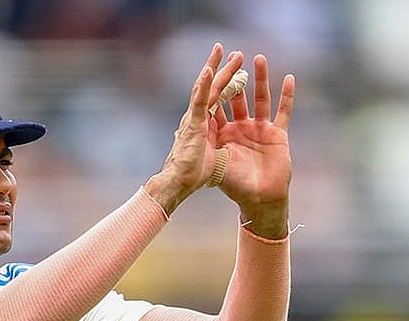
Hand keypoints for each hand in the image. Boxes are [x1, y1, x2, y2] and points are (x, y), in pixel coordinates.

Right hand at [145, 43, 245, 214]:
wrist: (178, 184)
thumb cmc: (193, 174)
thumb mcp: (211, 155)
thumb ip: (216, 146)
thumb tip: (220, 147)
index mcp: (203, 123)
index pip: (213, 97)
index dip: (221, 81)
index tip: (230, 68)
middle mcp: (198, 117)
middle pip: (210, 86)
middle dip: (220, 67)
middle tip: (229, 50)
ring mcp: (194, 118)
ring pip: (207, 87)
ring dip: (216, 68)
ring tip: (223, 50)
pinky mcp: (194, 124)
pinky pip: (200, 100)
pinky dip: (205, 84)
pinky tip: (210, 69)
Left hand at [214, 54, 295, 238]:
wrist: (259, 200)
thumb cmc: (236, 186)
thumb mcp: (217, 163)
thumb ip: (208, 145)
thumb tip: (192, 130)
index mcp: (223, 134)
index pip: (217, 105)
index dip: (214, 89)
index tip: (211, 68)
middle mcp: (240, 128)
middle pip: (238, 97)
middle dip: (235, 77)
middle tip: (234, 56)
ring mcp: (259, 129)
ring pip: (260, 98)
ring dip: (260, 79)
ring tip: (258, 58)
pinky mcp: (277, 134)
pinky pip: (283, 112)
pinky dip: (287, 96)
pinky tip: (289, 78)